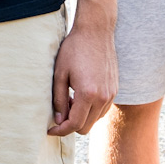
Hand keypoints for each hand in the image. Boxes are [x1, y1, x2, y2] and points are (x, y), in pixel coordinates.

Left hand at [49, 20, 116, 135]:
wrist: (96, 32)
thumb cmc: (74, 50)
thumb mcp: (59, 73)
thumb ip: (58, 99)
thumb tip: (58, 119)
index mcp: (88, 94)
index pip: (74, 124)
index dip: (60, 131)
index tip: (49, 130)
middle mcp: (103, 98)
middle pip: (85, 127)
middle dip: (70, 125)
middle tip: (58, 110)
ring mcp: (111, 95)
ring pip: (94, 120)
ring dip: (81, 117)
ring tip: (68, 99)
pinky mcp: (115, 90)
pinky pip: (102, 110)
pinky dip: (90, 110)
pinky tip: (79, 95)